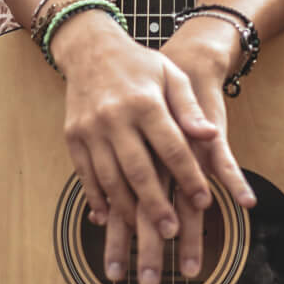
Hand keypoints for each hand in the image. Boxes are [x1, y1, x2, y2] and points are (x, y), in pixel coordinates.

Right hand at [52, 11, 253, 283]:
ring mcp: (90, 129)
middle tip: (171, 232)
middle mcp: (115, 117)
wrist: (90, 49)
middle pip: (138, 170)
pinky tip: (108, 218)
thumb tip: (210, 136)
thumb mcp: (171, 76)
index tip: (204, 200)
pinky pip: (85, 175)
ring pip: (109, 178)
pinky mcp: (73, 137)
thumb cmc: (139, 65)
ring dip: (127, 209)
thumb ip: (190, 108)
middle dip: (156, 204)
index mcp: (145, 102)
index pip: (171, 147)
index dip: (189, 176)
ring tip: (143, 234)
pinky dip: (96, 199)